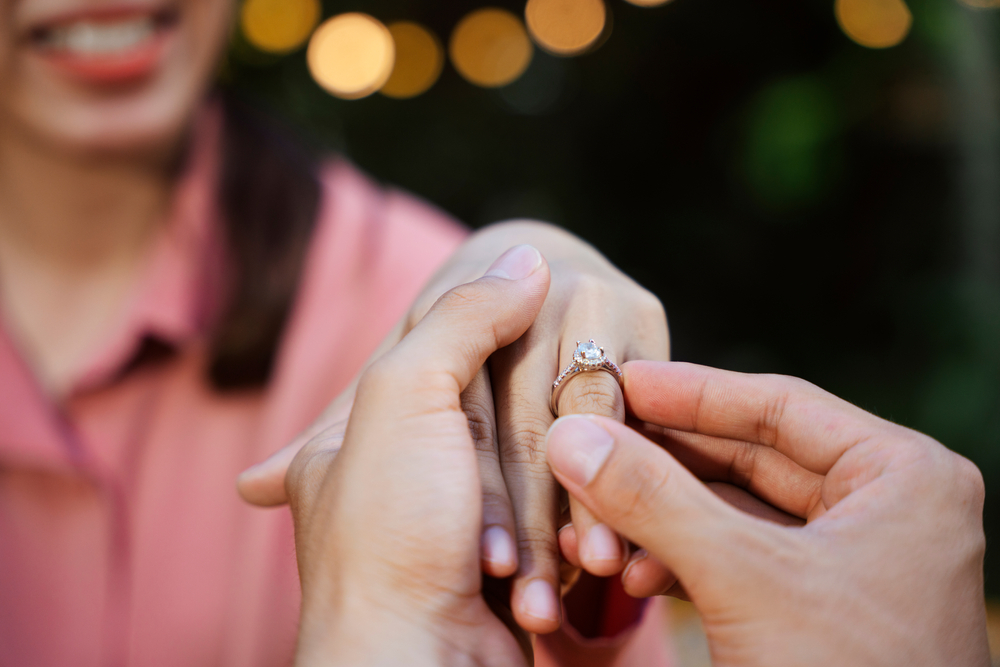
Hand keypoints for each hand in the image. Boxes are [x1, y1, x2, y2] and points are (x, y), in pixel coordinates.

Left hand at [290, 246, 548, 666]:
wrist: (418, 666)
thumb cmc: (392, 531)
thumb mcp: (402, 397)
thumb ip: (461, 316)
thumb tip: (528, 255)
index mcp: (375, 417)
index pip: (461, 347)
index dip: (494, 365)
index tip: (503, 405)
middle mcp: (418, 459)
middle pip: (518, 407)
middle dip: (525, 460)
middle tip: (514, 494)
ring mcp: (479, 508)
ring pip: (557, 457)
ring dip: (559, 503)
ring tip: (550, 542)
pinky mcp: (534, 550)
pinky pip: (581, 504)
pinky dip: (585, 523)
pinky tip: (594, 549)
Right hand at [546, 361, 989, 665]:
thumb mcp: (744, 580)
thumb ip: (655, 500)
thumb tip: (572, 437)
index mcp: (903, 476)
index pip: (780, 407)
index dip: (691, 392)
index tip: (621, 380)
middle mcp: (887, 507)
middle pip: (752, 457)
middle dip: (666, 463)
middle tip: (595, 442)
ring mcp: (856, 559)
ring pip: (738, 512)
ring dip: (666, 518)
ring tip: (601, 524)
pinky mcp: (824, 606)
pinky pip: (742, 559)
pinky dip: (685, 561)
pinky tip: (634, 574)